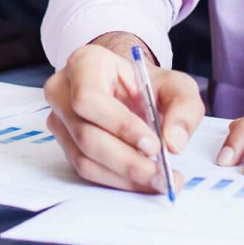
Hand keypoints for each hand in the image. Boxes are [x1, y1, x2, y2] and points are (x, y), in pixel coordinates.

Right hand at [44, 34, 203, 193]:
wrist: (129, 90)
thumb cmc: (148, 84)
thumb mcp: (177, 86)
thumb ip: (184, 108)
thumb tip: (174, 143)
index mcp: (85, 63)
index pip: (89, 98)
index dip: (119, 125)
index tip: (153, 145)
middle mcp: (62, 91)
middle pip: (86, 135)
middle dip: (127, 161)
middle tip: (162, 174)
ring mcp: (59, 120)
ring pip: (84, 158)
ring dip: (125, 177)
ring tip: (159, 181)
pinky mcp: (64, 144)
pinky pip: (87, 170)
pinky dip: (118, 181)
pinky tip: (143, 181)